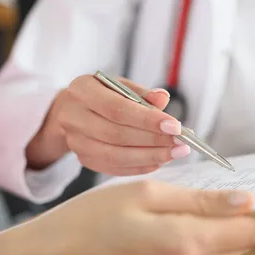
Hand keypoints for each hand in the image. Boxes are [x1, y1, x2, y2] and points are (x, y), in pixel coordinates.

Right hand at [26, 75, 189, 174]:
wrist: (73, 110)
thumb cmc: (103, 95)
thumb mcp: (120, 85)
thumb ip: (142, 92)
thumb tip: (163, 98)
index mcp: (83, 91)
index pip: (118, 109)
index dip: (148, 120)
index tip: (175, 126)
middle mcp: (74, 117)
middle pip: (117, 135)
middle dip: (154, 141)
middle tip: (181, 143)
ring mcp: (77, 142)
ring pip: (116, 156)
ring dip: (150, 156)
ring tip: (175, 153)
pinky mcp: (84, 159)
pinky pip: (115, 168)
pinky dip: (140, 167)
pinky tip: (159, 161)